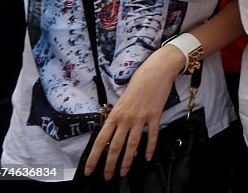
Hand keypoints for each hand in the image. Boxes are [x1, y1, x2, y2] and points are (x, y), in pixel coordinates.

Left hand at [83, 45, 184, 179]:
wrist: (157, 70)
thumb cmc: (139, 81)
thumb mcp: (122, 98)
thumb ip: (118, 114)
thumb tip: (113, 129)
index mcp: (115, 114)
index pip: (101, 140)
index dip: (94, 157)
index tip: (90, 170)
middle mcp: (126, 118)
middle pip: (116, 146)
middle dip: (110, 164)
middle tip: (107, 177)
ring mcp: (141, 118)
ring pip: (132, 145)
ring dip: (128, 161)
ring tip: (124, 173)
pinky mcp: (155, 116)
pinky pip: (153, 135)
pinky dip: (150, 148)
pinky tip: (148, 157)